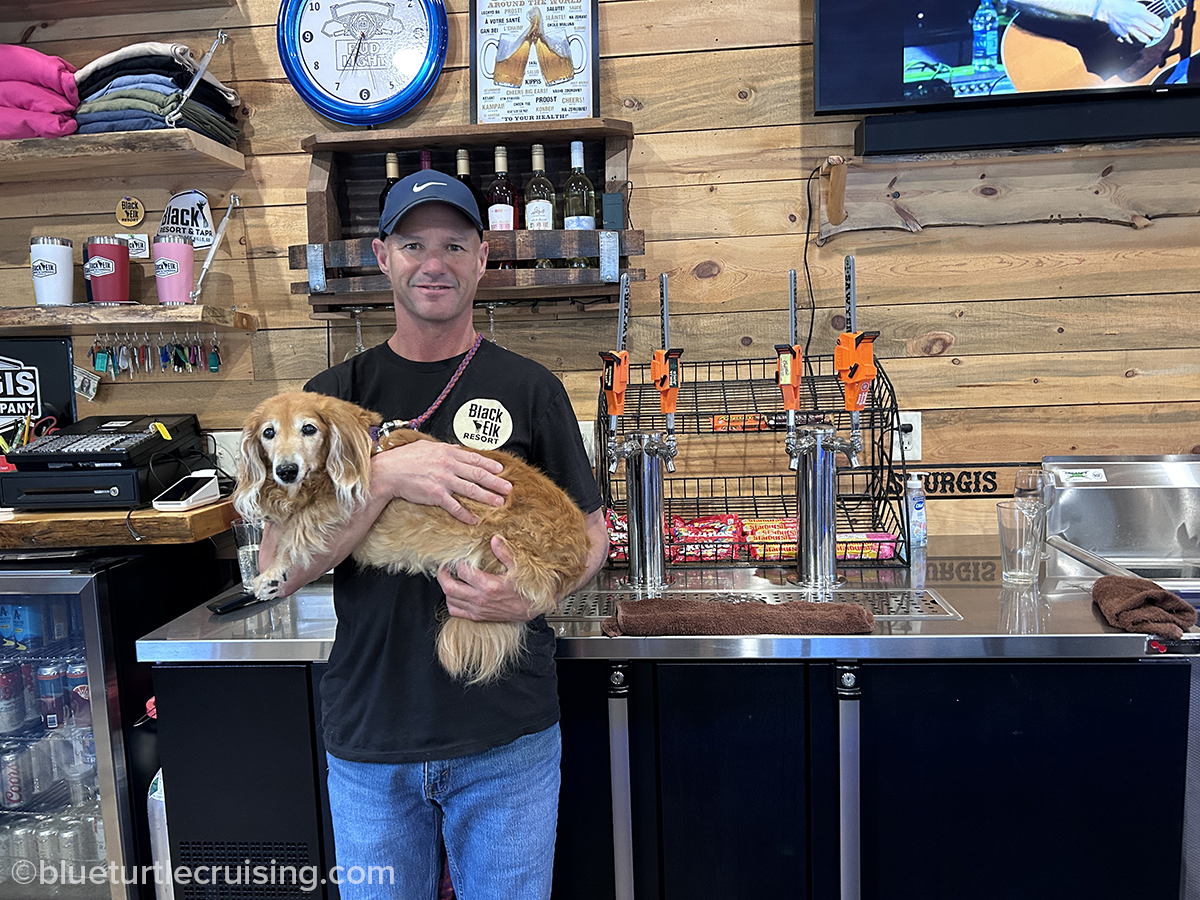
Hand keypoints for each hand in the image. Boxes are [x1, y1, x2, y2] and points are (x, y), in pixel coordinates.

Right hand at [372, 439, 510, 524]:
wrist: (388, 472)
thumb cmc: (405, 458)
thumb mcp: (427, 446)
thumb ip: (445, 448)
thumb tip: (458, 448)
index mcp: (447, 452)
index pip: (474, 459)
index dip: (489, 465)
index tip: (500, 470)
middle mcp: (448, 466)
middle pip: (478, 475)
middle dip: (495, 482)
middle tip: (508, 488)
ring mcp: (443, 481)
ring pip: (471, 490)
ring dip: (487, 497)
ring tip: (499, 502)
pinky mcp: (436, 495)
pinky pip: (454, 506)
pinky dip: (466, 514)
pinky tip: (474, 519)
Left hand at [438, 535, 538, 621]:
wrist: (532, 609)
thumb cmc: (527, 589)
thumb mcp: (519, 568)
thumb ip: (505, 553)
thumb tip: (494, 539)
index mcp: (489, 585)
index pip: (462, 572)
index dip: (457, 562)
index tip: (458, 557)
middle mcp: (480, 599)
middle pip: (449, 587)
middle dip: (442, 575)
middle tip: (443, 567)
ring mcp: (478, 609)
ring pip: (450, 600)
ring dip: (447, 588)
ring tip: (449, 579)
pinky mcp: (478, 617)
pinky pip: (455, 612)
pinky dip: (451, 602)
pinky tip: (456, 594)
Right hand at [1096, 0, 1163, 43]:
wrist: (1107, 8)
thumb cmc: (1120, 2)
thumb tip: (1154, 0)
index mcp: (1141, 13)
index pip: (1155, 21)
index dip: (1160, 24)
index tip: (1161, 25)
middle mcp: (1136, 22)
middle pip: (1150, 31)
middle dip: (1156, 34)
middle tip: (1159, 34)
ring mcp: (1129, 29)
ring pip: (1142, 38)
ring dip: (1147, 39)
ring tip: (1149, 39)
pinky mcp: (1122, 33)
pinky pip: (1130, 40)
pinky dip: (1134, 41)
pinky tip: (1136, 41)